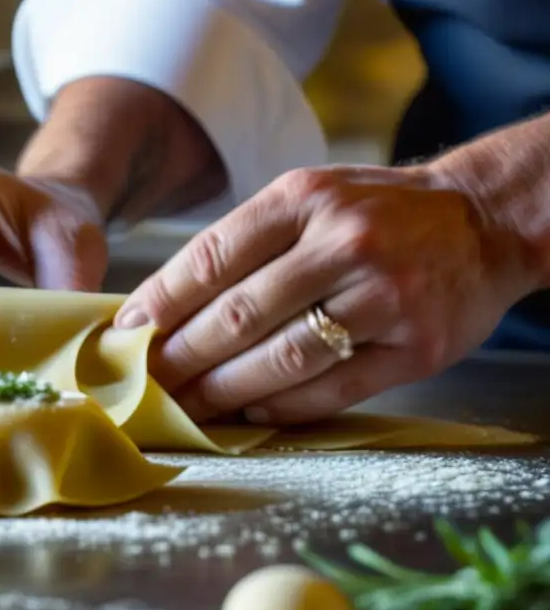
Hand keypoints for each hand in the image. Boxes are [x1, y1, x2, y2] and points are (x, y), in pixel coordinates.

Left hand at [116, 165, 538, 423]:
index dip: (161, 301)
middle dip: (182, 356)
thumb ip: (245, 242)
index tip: (126, 331)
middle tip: (146, 383)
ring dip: (223, 390)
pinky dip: (282, 405)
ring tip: (187, 406)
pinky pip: (333, 388)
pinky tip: (248, 412)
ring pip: (282, 357)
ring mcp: (386, 296)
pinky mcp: (417, 346)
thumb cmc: (377, 213)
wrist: (483, 222)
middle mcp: (344, 242)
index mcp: (305, 198)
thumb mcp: (310, 197)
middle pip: (239, 313)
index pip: (212, 256)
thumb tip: (166, 305)